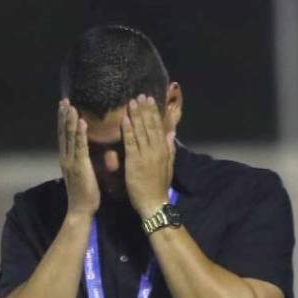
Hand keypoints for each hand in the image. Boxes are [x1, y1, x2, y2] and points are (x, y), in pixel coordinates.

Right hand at [58, 99, 98, 216]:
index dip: (63, 121)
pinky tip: (81, 122)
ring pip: (70, 136)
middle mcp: (66, 157)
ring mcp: (71, 161)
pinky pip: (80, 146)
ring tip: (71, 106)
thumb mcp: (82, 173)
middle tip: (64, 100)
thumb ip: (82, 161)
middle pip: (63, 133)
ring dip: (70, 120)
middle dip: (64, 116)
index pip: (63, 136)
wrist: (80, 209)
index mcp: (66, 159)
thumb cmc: (85, 193)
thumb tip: (85, 152)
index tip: (64, 107)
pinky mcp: (80, 166)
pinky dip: (80, 133)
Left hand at [122, 94, 174, 218]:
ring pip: (141, 131)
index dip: (153, 112)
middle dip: (144, 109)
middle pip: (150, 125)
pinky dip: (128, 131)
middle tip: (140, 95)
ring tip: (131, 102)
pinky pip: (131, 143)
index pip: (158, 126)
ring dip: (136, 115)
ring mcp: (145, 155)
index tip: (150, 100)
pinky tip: (125, 120)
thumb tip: (171, 133)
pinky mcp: (135, 162)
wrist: (154, 203)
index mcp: (163, 150)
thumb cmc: (159, 186)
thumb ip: (170, 149)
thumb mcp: (168, 166)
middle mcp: (155, 149)